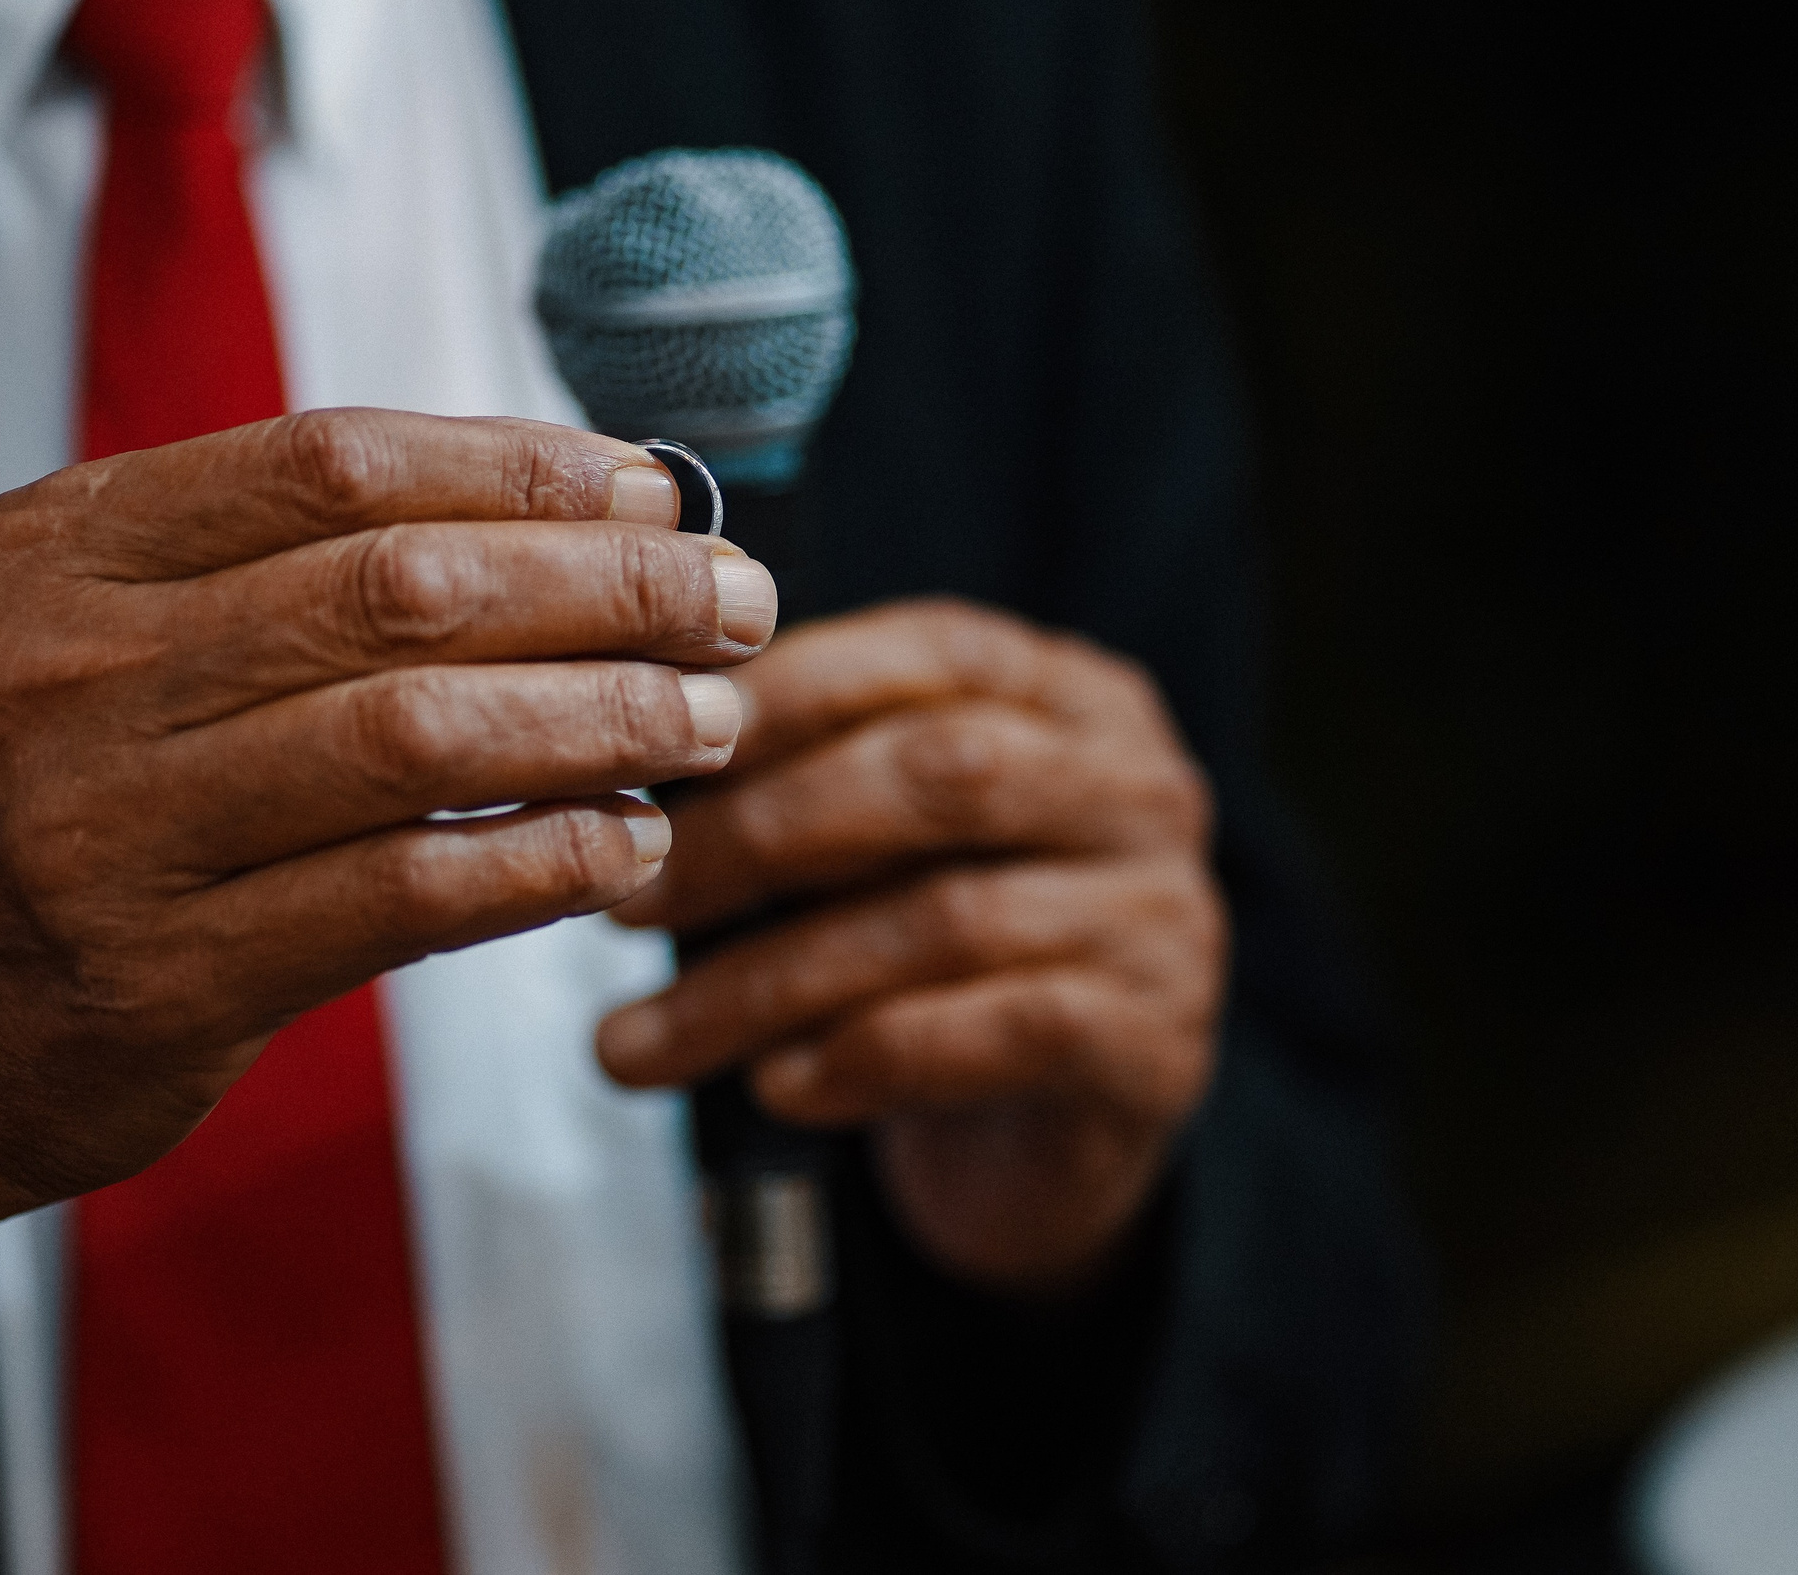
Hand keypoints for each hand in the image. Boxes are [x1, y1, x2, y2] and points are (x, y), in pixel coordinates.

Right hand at [0, 409, 775, 1454]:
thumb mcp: (87, 638)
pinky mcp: (162, 977)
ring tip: (710, 723)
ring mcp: (105, 830)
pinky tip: (628, 847)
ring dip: (601, 722)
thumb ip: (272, 569)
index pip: (336, 460)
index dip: (525, 466)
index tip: (655, 491)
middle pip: (401, 589)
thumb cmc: (31, 809)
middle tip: (734, 603)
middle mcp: (67, 672)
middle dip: (605, 589)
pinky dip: (544, 862)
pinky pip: (405, 895)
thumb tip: (561, 515)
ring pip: (418, 737)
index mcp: (58, 549)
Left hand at [597, 599, 1223, 1295]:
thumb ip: (808, 776)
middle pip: (941, 775)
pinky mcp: (1155, 1045)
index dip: (791, 693)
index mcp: (1074, 698)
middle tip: (633, 905)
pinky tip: (775, 1086)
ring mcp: (1163, 917)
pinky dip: (863, 1057)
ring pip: (946, 920)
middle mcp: (1140, 789)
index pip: (937, 651)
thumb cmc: (935, 958)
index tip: (653, 757)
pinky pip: (995, 1034)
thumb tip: (635, 755)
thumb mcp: (880, 843)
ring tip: (643, 1039)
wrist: (1041, 1145)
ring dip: (768, 983)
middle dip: (760, 837)